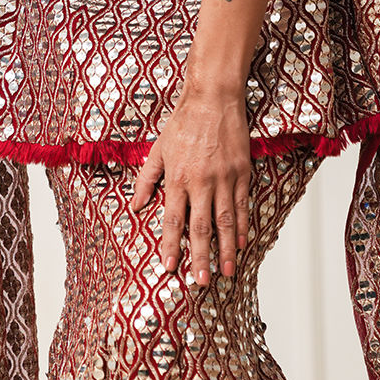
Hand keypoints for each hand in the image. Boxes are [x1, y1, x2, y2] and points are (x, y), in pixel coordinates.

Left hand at [129, 66, 251, 284]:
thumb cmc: (183, 121)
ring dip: (226, 249)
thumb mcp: (158, 148)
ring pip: (225, 221)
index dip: (171, 245)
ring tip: (226, 272)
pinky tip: (243, 242)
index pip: (172, 220)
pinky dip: (243, 225)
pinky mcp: (242, 172)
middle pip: (200, 227)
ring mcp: (224, 178)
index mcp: (177, 177)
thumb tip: (135, 205)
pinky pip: (243, 205)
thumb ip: (146, 179)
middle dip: (200, 257)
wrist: (213, 98)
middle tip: (201, 281)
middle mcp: (201, 182)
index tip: (170, 267)